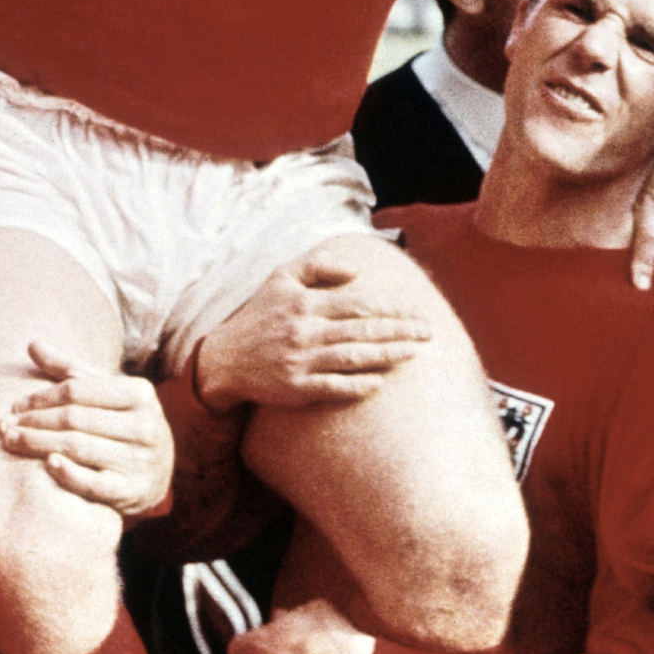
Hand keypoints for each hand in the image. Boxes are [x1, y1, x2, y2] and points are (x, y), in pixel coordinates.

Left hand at [0, 343, 176, 515]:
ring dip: (38, 444)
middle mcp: (145, 425)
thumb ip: (70, 369)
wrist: (159, 472)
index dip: (42, 397)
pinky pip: (94, 483)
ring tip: (11, 441)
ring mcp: (140, 461)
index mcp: (139, 393)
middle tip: (4, 426)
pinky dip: (69, 473)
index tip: (16, 405)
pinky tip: (47, 463)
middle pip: (75, 419)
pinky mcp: (132, 491)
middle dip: (34, 421)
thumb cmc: (122, 423)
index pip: (77, 390)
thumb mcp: (106, 392)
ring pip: (79, 448)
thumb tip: (32, 344)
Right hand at [194, 248, 432, 411]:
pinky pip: (333, 387)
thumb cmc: (258, 315)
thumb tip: (356, 270)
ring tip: (414, 354)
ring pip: (353, 358)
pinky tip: (379, 384)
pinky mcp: (296, 388)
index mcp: (304, 303)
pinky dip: (357, 385)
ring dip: (387, 357)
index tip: (416, 312)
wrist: (223, 359)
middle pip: (362, 331)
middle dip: (400, 332)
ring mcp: (301, 361)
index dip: (390, 309)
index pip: (357, 304)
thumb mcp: (280, 277)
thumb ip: (318, 266)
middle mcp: (305, 331)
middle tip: (429, 333)